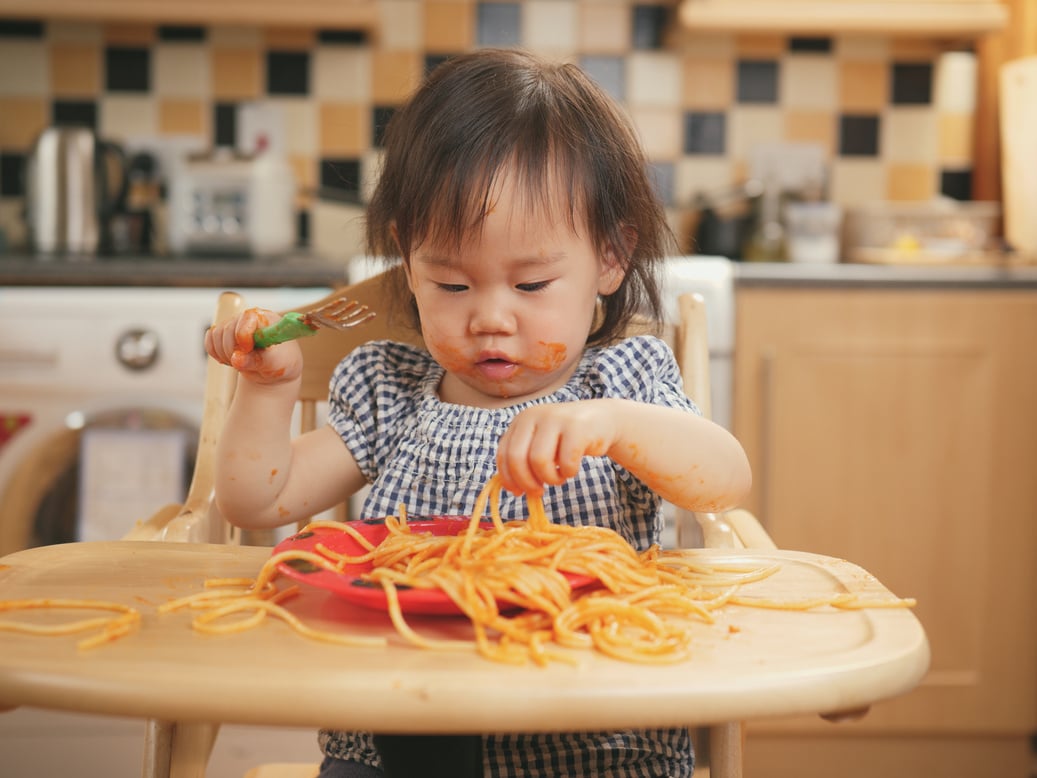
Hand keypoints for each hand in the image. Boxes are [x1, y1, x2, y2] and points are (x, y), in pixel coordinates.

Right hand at [204, 307, 303, 385]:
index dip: (243, 335)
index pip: (248, 317)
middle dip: (233, 351)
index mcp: (266, 318)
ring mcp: (234, 324)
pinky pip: (209, 341)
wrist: (274, 368)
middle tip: (247, 362)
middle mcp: (248, 318)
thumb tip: (237, 359)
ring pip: (216, 335)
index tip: (247, 350)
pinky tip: (230, 360)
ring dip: (225, 354)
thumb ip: (257, 360)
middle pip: (227, 330)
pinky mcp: (222, 333)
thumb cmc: (280, 362)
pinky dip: (216, 353)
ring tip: (241, 363)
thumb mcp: (275, 364)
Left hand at [497, 400, 617, 495]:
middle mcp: (534, 415)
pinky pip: (566, 462)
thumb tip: (513, 489)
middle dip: (526, 482)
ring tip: (559, 477)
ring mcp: (555, 419)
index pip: (504, 454)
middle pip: (517, 458)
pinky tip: (571, 469)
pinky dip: (568, 473)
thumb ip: (524, 459)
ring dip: (549, 478)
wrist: (602, 419)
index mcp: (521, 420)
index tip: (518, 492)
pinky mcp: (577, 427)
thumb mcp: (541, 442)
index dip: (508, 478)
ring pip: (539, 461)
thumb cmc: (567, 438)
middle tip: (539, 492)